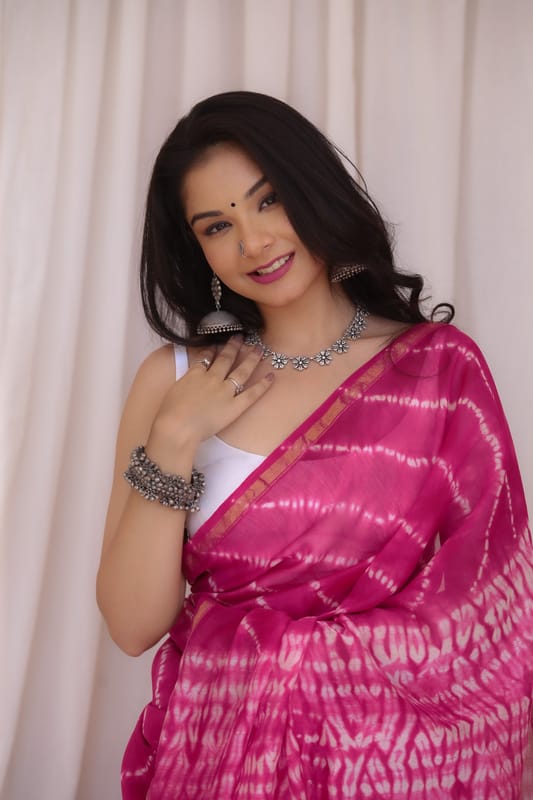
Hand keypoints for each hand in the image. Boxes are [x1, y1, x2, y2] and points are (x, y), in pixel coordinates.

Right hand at [149, 336, 272, 452]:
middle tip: (241, 337)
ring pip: (241, 371)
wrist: (177, 427)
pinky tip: (271, 375)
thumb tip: (190, 378)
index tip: (218, 344)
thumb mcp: (173, 390)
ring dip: (251, 358)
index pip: (206, 357)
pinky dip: (263, 385)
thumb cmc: (168, 413)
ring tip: (259, 348)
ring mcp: (225, 391)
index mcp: (195, 374)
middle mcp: (212, 378)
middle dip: (234, 346)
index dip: (213, 349)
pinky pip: (252, 393)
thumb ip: (185, 381)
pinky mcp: (234, 406)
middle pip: (225, 359)